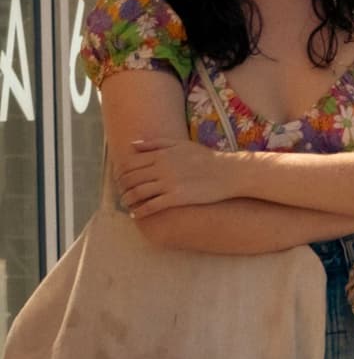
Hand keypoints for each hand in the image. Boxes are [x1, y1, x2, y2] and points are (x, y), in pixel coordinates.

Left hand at [120, 138, 236, 218]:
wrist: (229, 172)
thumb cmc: (206, 158)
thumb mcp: (181, 145)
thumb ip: (155, 143)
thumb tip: (132, 145)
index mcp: (161, 154)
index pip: (129, 163)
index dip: (120, 172)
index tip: (119, 178)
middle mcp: (161, 168)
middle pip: (130, 179)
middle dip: (121, 187)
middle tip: (120, 192)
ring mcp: (169, 183)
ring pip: (137, 193)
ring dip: (127, 200)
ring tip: (126, 203)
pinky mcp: (176, 198)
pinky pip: (151, 206)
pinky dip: (139, 211)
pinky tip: (136, 214)